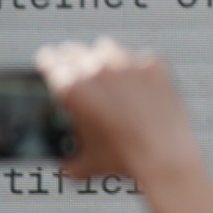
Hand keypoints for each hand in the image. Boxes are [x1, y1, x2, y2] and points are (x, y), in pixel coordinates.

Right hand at [35, 38, 212, 212]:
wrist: (164, 157)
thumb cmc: (124, 161)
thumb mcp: (83, 164)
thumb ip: (67, 158)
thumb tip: (65, 163)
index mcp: (71, 87)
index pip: (49, 60)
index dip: (48, 62)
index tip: (50, 61)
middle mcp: (97, 69)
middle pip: (75, 50)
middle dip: (72, 57)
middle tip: (75, 67)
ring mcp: (127, 64)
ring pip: (106, 48)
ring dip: (102, 57)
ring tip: (106, 71)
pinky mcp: (153, 66)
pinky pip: (139, 58)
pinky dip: (137, 68)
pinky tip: (140, 83)